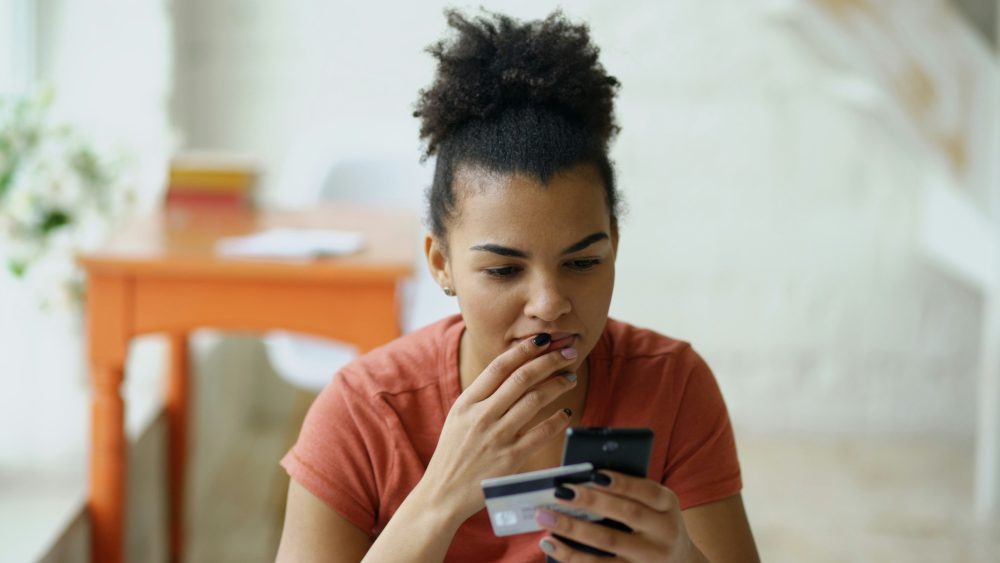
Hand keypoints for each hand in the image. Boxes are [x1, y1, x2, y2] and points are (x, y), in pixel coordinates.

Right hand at [416, 334, 578, 523]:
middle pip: (521, 378)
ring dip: (557, 385)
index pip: (499, 366)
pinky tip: (567, 412)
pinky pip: (541, 433)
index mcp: (467, 402)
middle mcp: (481, 416)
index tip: (544, 339)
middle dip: (549, 360)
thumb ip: (482, 396)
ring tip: (570, 378)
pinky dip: (557, 419)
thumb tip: (511, 370)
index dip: (525, 349)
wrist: (443, 493)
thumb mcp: (459, 417)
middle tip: (568, 352)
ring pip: (534, 400)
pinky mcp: (510, 458)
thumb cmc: (454, 453)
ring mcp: (496, 437)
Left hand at [536, 471, 704, 561]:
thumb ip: (629, 492)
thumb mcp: (654, 505)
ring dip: (573, 530)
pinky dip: (572, 556)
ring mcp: (650, 558)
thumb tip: (582, 477)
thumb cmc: (654, 523)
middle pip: (626, 514)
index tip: (594, 473)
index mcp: (668, 505)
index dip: (622, 482)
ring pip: (609, 543)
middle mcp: (664, 532)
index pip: (646, 490)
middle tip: (559, 492)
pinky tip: (551, 545)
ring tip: (545, 518)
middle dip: (590, 502)